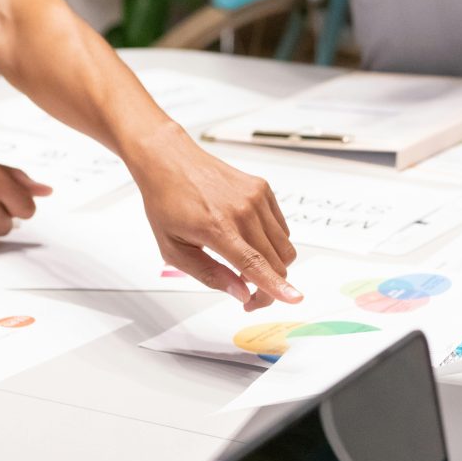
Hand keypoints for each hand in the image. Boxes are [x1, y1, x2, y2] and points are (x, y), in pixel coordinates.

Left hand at [129, 128, 300, 310]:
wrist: (170, 161)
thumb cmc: (167, 203)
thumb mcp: (174, 249)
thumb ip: (210, 274)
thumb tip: (241, 293)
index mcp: (217, 228)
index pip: (255, 263)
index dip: (276, 286)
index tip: (295, 299)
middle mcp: (242, 211)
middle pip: (277, 261)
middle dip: (270, 286)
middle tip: (250, 296)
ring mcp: (256, 198)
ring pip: (284, 246)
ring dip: (273, 264)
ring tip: (246, 264)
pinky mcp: (263, 189)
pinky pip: (281, 227)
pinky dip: (272, 242)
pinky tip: (248, 239)